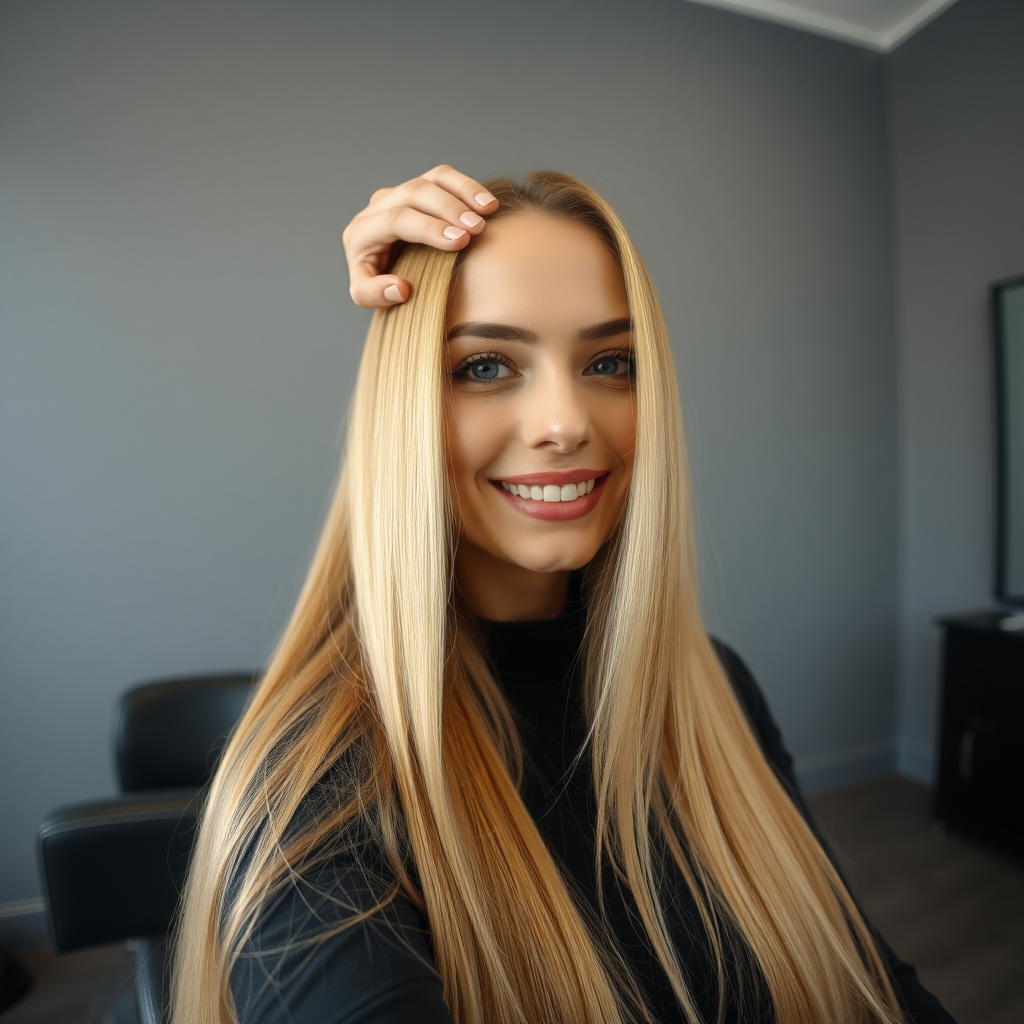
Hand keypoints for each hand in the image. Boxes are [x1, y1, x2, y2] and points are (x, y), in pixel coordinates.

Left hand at [342, 165, 498, 307]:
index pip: (395, 220)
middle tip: (477, 229)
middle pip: (414, 193)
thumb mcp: (364, 295)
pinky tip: (487, 203)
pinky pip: (443, 178)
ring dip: (463, 192)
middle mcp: (377, 206)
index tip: (461, 242)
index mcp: (360, 231)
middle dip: (448, 209)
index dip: (429, 228)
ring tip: (487, 211)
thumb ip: (374, 294)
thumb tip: (401, 288)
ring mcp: (399, 192)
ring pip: (432, 179)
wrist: (379, 269)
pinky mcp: (419, 188)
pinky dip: (467, 187)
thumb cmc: (375, 283)